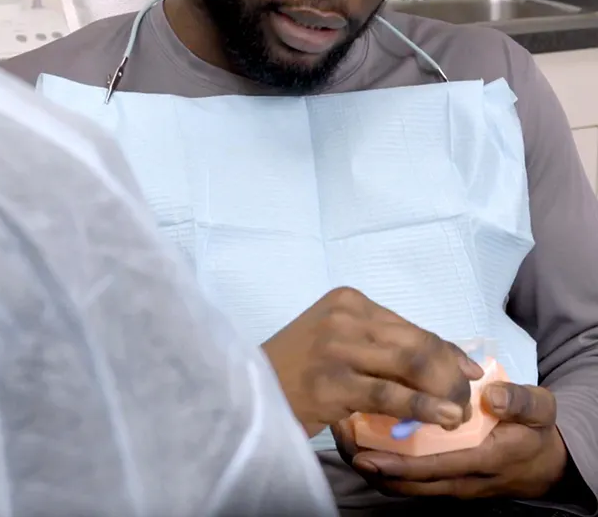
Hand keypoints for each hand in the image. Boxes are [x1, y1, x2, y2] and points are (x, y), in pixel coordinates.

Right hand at [261, 286, 482, 437]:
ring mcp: (337, 346)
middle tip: (466, 400)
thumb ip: (378, 342)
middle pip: (416, 344)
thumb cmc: (297, 367)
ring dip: (444, 392)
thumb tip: (438, 359)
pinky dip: (424, 407)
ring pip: (410, 365)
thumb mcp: (336, 340)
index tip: (469, 371)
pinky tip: (444, 419)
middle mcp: (344, 316)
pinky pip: (391, 394)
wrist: (250, 389)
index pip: (410, 326)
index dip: (446, 351)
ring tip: (460, 414)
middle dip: (449, 374)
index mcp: (347, 300)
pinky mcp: (333, 381)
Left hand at [335, 383, 567, 499]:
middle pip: (408, 482)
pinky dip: (383, 462)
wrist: (544, 461)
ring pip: (404, 483)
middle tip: (339, 440)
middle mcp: (460, 477)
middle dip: (371, 465)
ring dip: (372, 464)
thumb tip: (490, 395)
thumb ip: (519, 401)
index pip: (434, 466)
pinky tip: (362, 437)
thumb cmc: (534, 429)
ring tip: (341, 437)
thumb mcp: (538, 409)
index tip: (364, 450)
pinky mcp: (441, 475)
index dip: (397, 462)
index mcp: (482, 459)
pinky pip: (408, 477)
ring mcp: (449, 480)